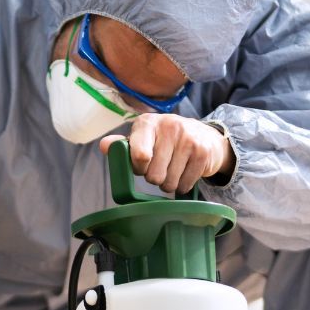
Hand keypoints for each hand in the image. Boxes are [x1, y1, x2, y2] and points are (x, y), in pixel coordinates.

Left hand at [100, 115, 234, 193]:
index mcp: (148, 123)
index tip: (142, 166)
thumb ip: (122, 145)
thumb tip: (104, 146)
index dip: (138, 168)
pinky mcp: (203, 154)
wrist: (205, 136)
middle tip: (159, 168)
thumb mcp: (142, 137)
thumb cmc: (165, 140)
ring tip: (172, 170)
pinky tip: (184, 172)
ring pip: (169, 183)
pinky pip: (184, 185)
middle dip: (154, 178)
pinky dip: (182, 186)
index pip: (139, 155)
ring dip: (168, 184)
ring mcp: (189, 140)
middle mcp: (170, 127)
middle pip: (153, 175)